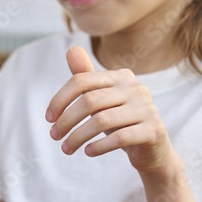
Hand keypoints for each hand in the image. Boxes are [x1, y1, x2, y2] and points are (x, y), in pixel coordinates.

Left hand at [45, 46, 175, 174]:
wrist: (152, 149)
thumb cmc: (120, 121)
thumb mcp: (100, 100)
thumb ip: (86, 78)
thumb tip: (71, 50)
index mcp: (121, 77)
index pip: (81, 81)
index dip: (59, 100)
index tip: (49, 119)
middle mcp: (136, 88)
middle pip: (89, 101)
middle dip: (66, 121)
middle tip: (54, 136)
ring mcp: (147, 108)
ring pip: (102, 121)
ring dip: (78, 137)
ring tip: (66, 149)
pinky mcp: (153, 130)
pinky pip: (120, 137)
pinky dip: (99, 146)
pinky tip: (88, 152)